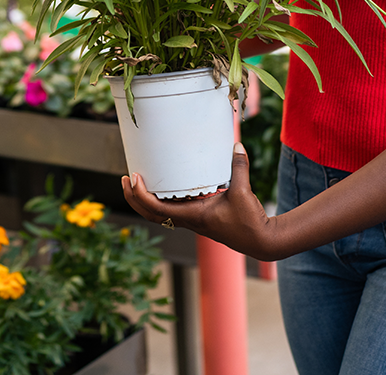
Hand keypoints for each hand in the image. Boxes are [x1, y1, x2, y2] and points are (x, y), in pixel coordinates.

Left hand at [121, 143, 283, 260]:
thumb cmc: (249, 221)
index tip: (133, 178)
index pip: (157, 209)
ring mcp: (193, 222)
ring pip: (160, 215)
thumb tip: (236, 145)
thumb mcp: (243, 191)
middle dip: (134, 198)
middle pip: (151, 215)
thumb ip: (238, 167)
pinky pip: (172, 212)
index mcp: (193, 216)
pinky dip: (161, 202)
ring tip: (137, 182)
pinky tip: (164, 188)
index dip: (141, 195)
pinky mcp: (200, 220)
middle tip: (125, 179)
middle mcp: (189, 221)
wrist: (261, 241)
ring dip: (144, 201)